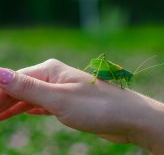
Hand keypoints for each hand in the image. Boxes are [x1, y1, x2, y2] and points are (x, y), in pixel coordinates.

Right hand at [0, 59, 146, 142]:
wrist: (127, 116)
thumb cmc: (97, 106)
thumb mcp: (59, 99)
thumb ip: (29, 88)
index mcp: (51, 71)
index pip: (15, 79)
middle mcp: (55, 77)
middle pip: (21, 87)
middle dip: (4, 100)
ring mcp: (62, 89)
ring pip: (32, 96)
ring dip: (14, 106)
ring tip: (0, 116)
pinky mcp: (69, 102)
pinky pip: (43, 104)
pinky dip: (30, 109)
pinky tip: (23, 112)